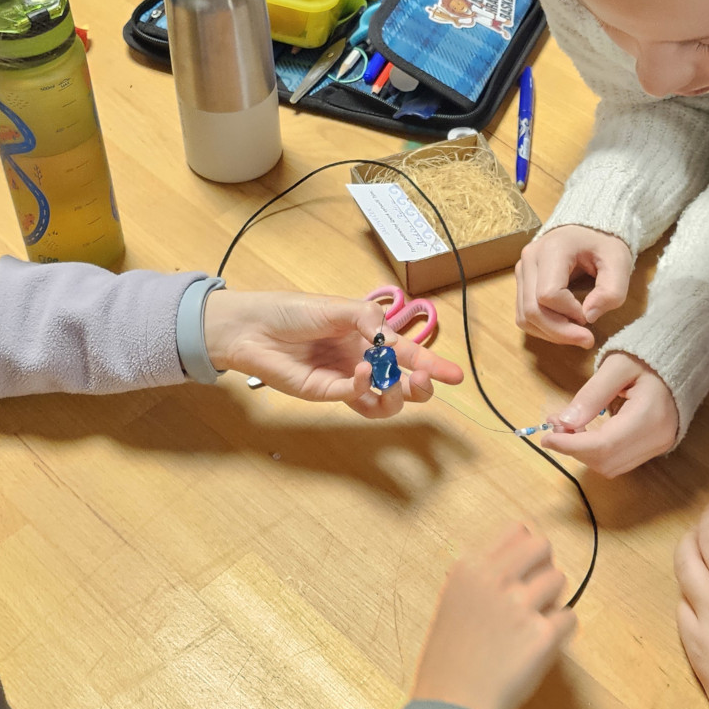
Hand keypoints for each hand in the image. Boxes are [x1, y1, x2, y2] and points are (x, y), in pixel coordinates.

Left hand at [203, 289, 463, 417]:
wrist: (253, 328)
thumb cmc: (292, 311)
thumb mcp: (337, 307)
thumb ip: (369, 320)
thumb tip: (393, 339)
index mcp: (368, 336)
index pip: (406, 354)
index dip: (432, 364)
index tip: (456, 376)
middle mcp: (362, 360)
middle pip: (402, 384)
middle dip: (420, 385)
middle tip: (423, 380)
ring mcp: (346, 380)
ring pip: (385, 401)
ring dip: (397, 393)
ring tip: (395, 380)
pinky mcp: (327, 394)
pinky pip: (358, 399)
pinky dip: (366, 388)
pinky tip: (360, 372)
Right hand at [412, 523, 573, 708]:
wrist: (451, 707)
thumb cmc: (449, 662)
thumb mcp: (452, 603)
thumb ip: (483, 578)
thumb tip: (522, 555)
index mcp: (469, 568)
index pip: (516, 530)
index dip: (525, 552)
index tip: (522, 572)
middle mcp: (494, 580)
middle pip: (542, 547)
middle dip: (543, 569)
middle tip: (533, 598)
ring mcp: (520, 606)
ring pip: (559, 580)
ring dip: (552, 602)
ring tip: (531, 627)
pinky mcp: (542, 635)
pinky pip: (570, 618)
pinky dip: (560, 633)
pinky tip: (538, 649)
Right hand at [515, 225, 633, 346]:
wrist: (589, 228)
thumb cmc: (605, 243)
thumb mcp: (619, 262)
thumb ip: (612, 290)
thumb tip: (589, 317)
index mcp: (552, 249)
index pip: (548, 294)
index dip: (569, 312)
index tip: (590, 315)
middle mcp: (529, 259)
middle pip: (532, 310)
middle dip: (559, 332)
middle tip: (587, 340)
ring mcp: (522, 270)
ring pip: (524, 316)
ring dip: (550, 333)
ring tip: (576, 334)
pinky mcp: (522, 282)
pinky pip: (524, 314)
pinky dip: (543, 328)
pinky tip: (564, 327)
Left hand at [542, 350, 677, 475]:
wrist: (678, 362)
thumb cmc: (646, 359)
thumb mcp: (616, 367)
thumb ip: (591, 395)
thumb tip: (565, 423)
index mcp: (650, 416)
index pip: (605, 445)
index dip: (572, 446)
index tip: (546, 437)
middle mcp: (657, 439)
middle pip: (606, 461)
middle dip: (574, 449)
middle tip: (555, 425)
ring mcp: (658, 447)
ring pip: (611, 467)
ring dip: (583, 452)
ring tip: (566, 427)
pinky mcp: (654, 449)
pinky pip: (618, 461)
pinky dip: (595, 452)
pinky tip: (583, 433)